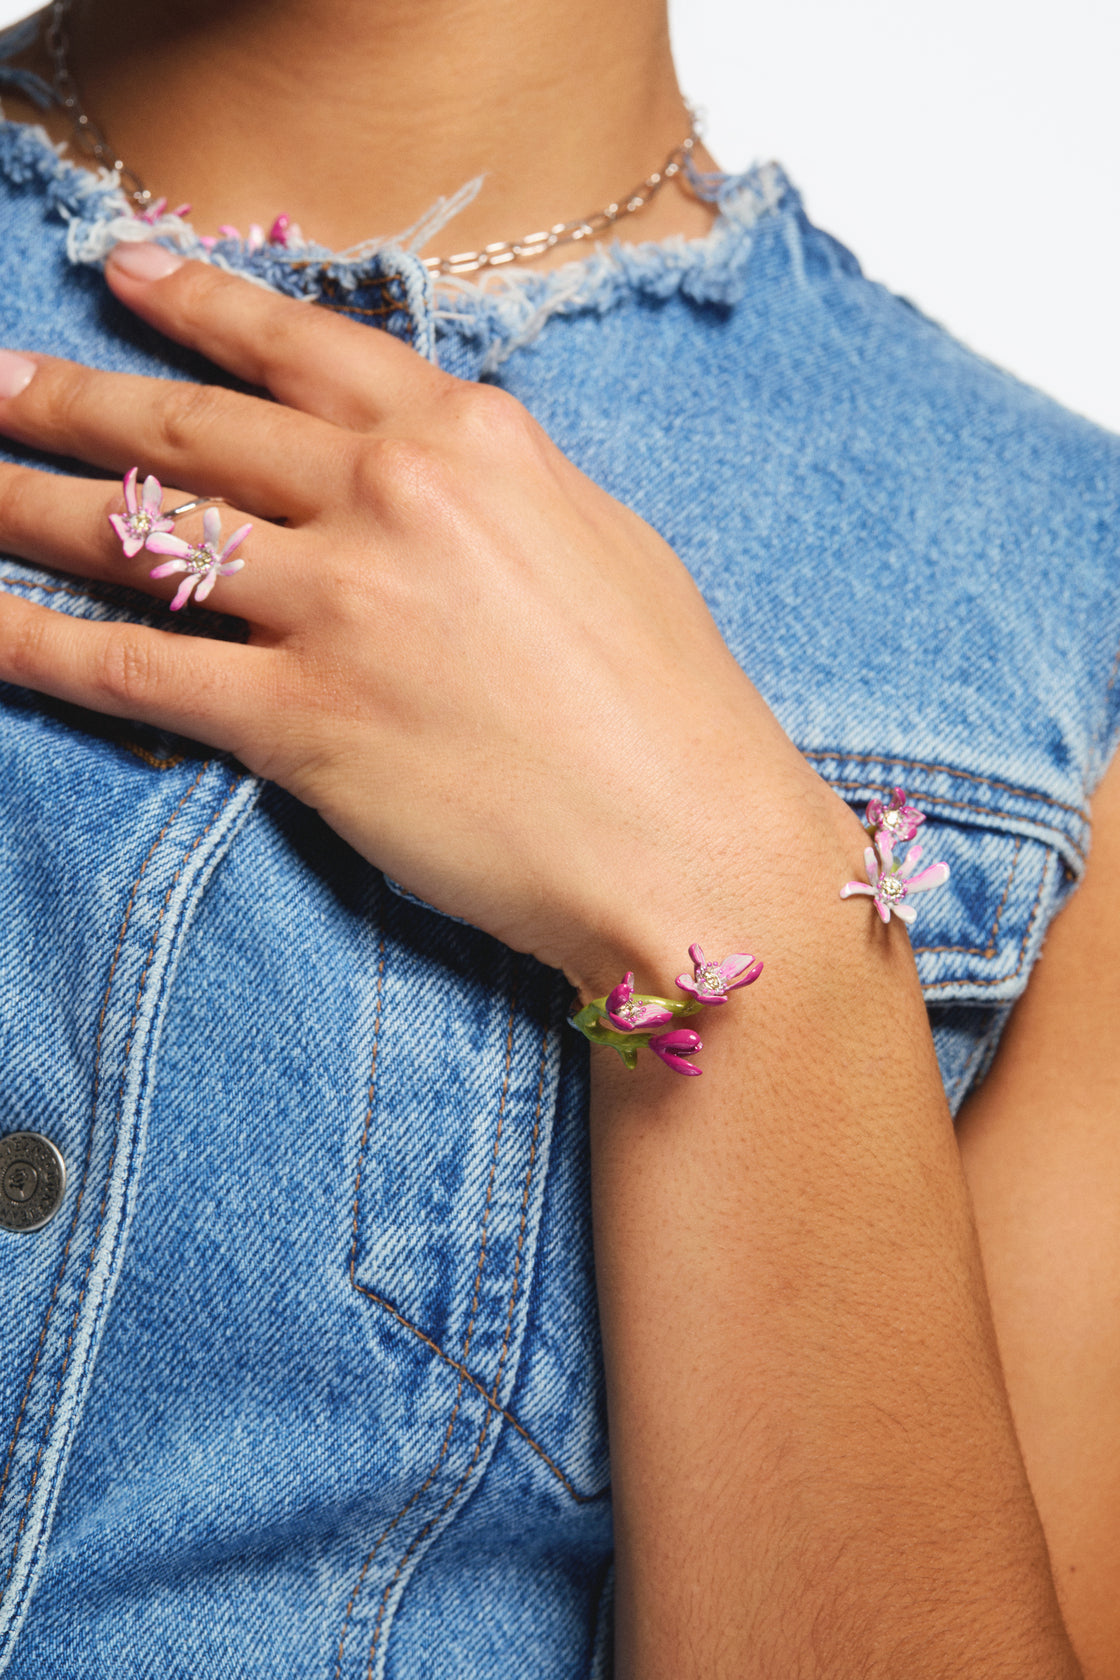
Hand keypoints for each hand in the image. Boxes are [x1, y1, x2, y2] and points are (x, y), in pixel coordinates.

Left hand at [0, 247, 854, 989]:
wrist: (691, 842)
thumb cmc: (670, 707)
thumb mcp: (599, 542)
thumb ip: (492, 485)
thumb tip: (419, 460)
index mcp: (471, 441)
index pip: (301, 349)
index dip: (200, 304)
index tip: (129, 273)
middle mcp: (391, 500)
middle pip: (193, 430)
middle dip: (75, 398)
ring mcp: (338, 607)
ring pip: (140, 535)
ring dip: (23, 503)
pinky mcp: (299, 722)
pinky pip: (128, 669)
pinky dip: (30, 643)